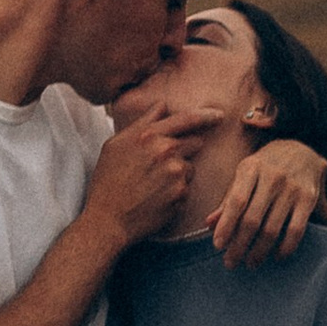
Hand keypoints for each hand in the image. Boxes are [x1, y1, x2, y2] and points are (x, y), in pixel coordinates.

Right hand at [84, 101, 223, 247]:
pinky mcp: (181, 194)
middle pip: (195, 142)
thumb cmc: (108, 181)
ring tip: (154, 184)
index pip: (187, 119)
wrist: (108, 219)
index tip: (219, 116)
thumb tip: (162, 106)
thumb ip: (142, 123)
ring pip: (190, 167)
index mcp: (149, 135)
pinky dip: (176, 191)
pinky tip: (157, 197)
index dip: (207, 116)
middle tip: (163, 164)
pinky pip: (187, 187)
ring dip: (180, 173)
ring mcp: (176, 173)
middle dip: (185, 150)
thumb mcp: (116, 144)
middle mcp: (166, 151)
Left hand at [211, 137, 326, 268]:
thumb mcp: (245, 174)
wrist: (303, 149)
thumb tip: (209, 224)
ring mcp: (292, 188)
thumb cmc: (266, 166)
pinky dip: (285, 247)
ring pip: (272, 228)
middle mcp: (272, 177)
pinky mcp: (308, 198)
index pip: (236, 201)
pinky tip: (277, 256)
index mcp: (251, 168)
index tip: (218, 245)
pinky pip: (296, 230)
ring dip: (259, 251)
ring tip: (251, 263)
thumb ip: (228, 199)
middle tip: (230, 262)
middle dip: (239, 245)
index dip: (226, 226)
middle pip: (252, 219)